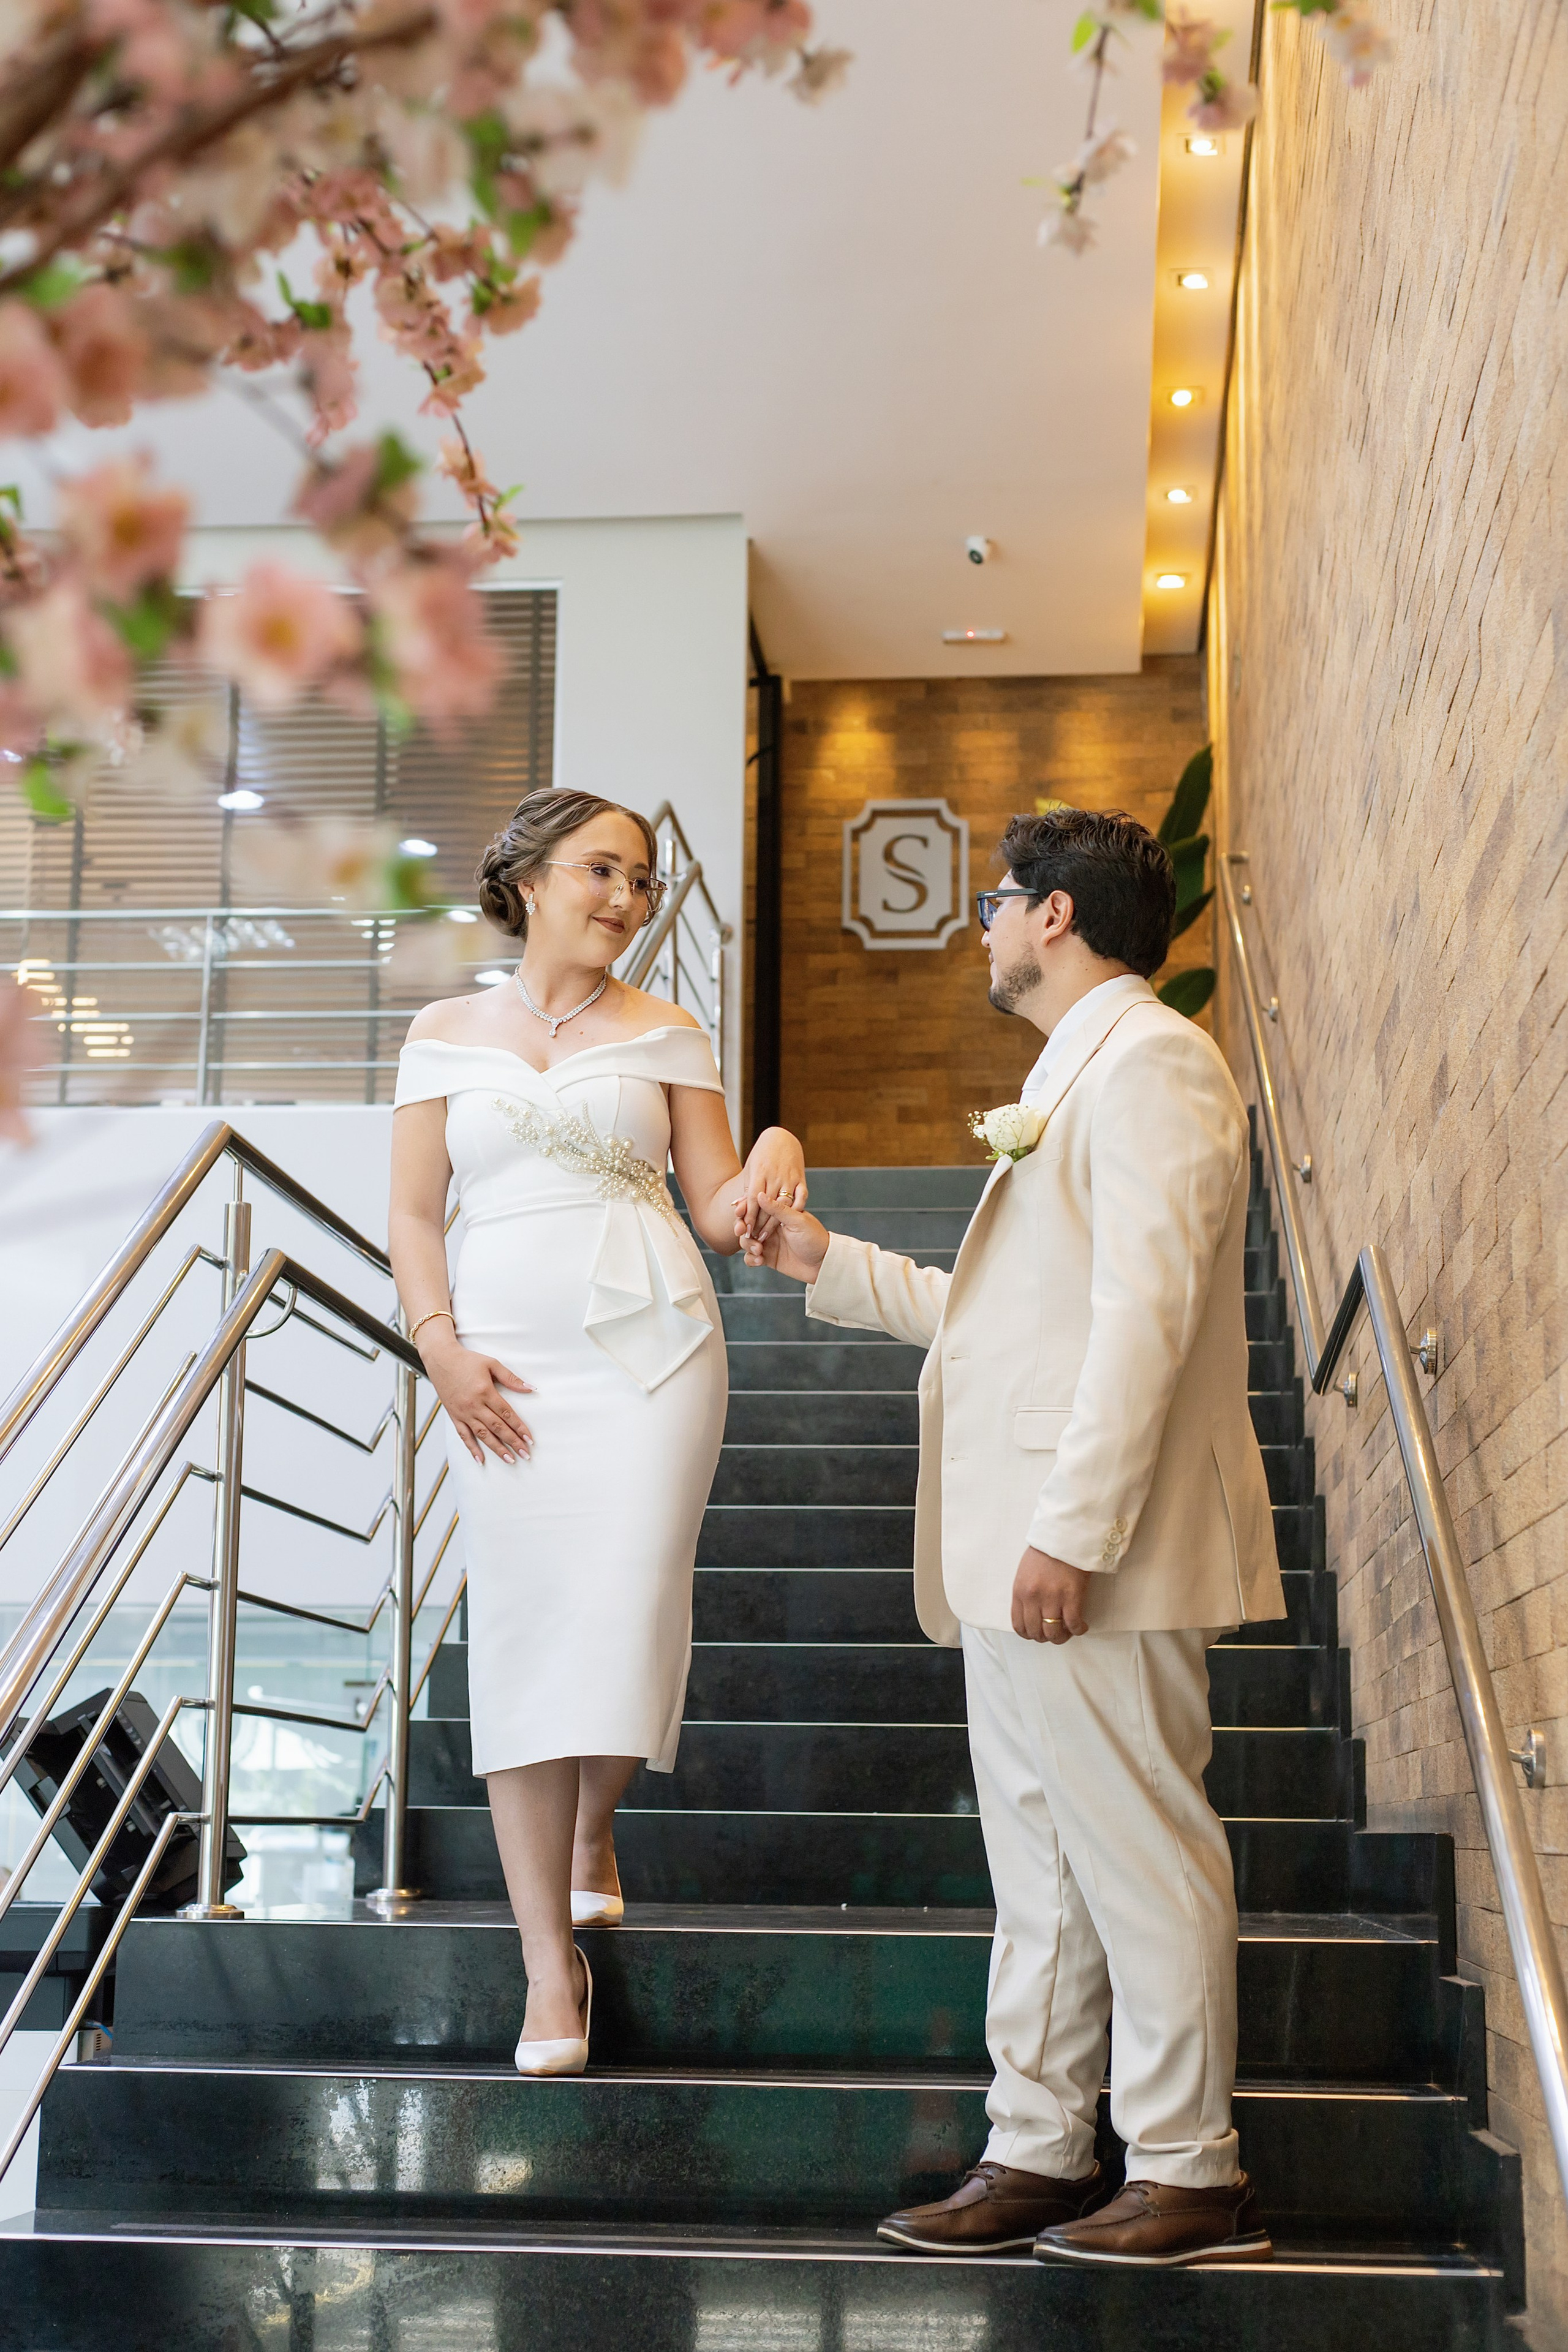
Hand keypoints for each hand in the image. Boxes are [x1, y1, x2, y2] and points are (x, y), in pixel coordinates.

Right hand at [420, 1331, 532, 1465]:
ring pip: (483, 1435)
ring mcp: (463, 1412)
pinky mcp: (454, 1416)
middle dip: (513, 1442)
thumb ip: (511, 1378)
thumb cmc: (467, 1360)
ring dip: (497, 1449)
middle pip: (497, 1428)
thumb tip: (530, 1389)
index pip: (507, 1414)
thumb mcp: (492, 1364)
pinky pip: (463, 1435)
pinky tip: (480, 1459)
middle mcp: (474, 1405)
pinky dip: (472, 1448)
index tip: (529, 1439)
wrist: (440, 1359)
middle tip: (525, 1455)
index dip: (520, 1428)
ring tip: (510, 1460)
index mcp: (485, 1392)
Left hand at [734, 1126, 806, 1239]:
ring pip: (783, 1205)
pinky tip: (789, 1222)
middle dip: (760, 1224)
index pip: (754, 1199)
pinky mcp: (801, 1178)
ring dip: (775, 1223)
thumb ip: (747, 1189)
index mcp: (760, 1173)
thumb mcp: (751, 1169)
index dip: (750, 1217)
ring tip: (767, 1236)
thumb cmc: (762, 1156)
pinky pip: (801, 1197)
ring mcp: (789, 1177)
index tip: (746, 1231)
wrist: (781, 1138)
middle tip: (754, 1240)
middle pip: (767, 1206)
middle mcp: (775, 1176)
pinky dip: (796, 1210)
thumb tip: (737, 1208)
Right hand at [735, 1191, 831, 1284]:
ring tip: (758, 1250)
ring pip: (746, 1241)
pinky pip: (751, 1257)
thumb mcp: (798, 1221)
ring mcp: (768, 1242)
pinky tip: (759, 1260)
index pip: (755, 1207)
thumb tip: (760, 1194)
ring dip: (747, 1245)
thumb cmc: (815, 1238)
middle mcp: (770, 1227)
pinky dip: (751, 1259)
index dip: (744, 1208)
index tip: (739, 1211)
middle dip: (741, 1228)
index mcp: (778, 1214)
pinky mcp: (768, 1258)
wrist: (824, 1263)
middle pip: (746, 1224)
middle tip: (742, 1232)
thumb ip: (778, 1209)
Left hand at [1012, 1547, 1090, 1643]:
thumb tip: (1031, 1613)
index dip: (1029, 1635)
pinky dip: (1078, 1630)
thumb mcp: (1025, 1572)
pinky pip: (1074, 1624)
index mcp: (1020, 1591)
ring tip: (1068, 1631)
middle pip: (1036, 1633)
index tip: (1037, 1633)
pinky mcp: (1072, 1597)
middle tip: (1055, 1633)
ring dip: (1062, 1637)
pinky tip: (1082, 1626)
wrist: (1065, 1535)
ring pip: (1054, 1633)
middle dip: (1045, 1637)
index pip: (1019, 1625)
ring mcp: (1052, 1598)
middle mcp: (1034, 1598)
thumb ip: (1026, 1593)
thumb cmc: (1046, 1550)